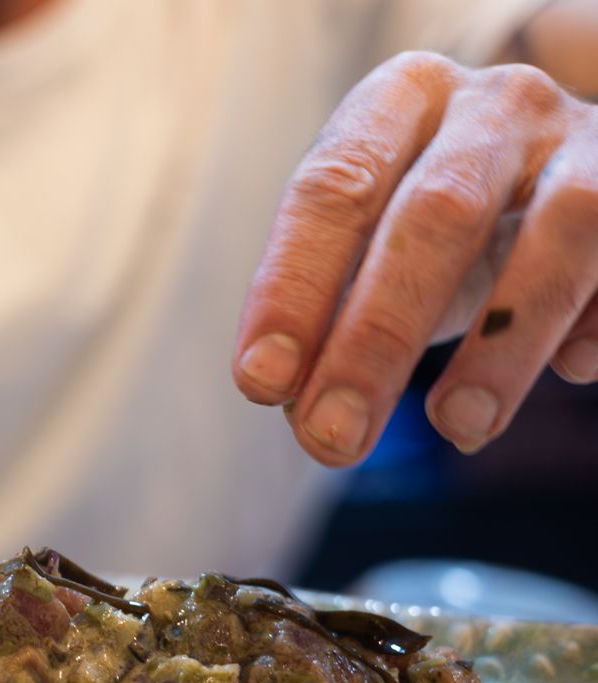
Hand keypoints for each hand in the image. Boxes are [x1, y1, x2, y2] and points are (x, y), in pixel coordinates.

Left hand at [234, 52, 597, 462]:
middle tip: (333, 437)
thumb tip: (307, 418)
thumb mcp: (370, 249)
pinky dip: (596, 325)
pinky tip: (572, 373)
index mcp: (398, 102)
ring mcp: (584, 139)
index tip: (260, 381)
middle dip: (376, 337)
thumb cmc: (434, 223)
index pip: (332, 189)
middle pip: (434, 214)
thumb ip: (331, 318)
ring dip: (502, 345)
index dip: (293, 288)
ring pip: (557, 232)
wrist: (556, 167)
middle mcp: (493, 103)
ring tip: (456, 427)